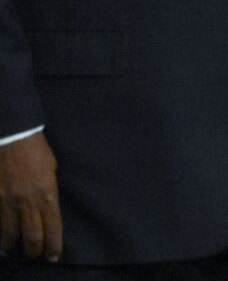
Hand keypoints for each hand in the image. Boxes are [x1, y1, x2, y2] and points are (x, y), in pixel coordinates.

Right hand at [0, 132, 61, 260]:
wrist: (14, 139)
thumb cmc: (37, 151)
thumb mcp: (52, 170)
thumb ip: (49, 190)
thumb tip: (47, 204)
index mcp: (48, 195)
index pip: (53, 227)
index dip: (54, 245)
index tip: (54, 256)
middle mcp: (29, 202)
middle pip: (33, 236)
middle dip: (35, 250)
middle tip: (35, 255)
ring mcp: (10, 202)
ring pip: (11, 233)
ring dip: (11, 246)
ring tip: (11, 252)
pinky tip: (0, 239)